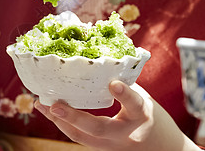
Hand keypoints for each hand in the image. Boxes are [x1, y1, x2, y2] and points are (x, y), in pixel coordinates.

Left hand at [34, 81, 201, 150]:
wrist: (162, 149)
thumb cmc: (152, 119)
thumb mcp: (145, 99)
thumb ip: (126, 85)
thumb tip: (101, 62)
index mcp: (142, 116)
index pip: (134, 105)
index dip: (124, 95)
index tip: (113, 84)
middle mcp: (126, 135)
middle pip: (98, 129)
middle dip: (74, 117)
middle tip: (55, 105)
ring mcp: (112, 146)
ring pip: (82, 137)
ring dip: (60, 121)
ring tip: (42, 104)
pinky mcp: (102, 149)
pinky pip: (79, 137)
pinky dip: (63, 124)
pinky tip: (49, 111)